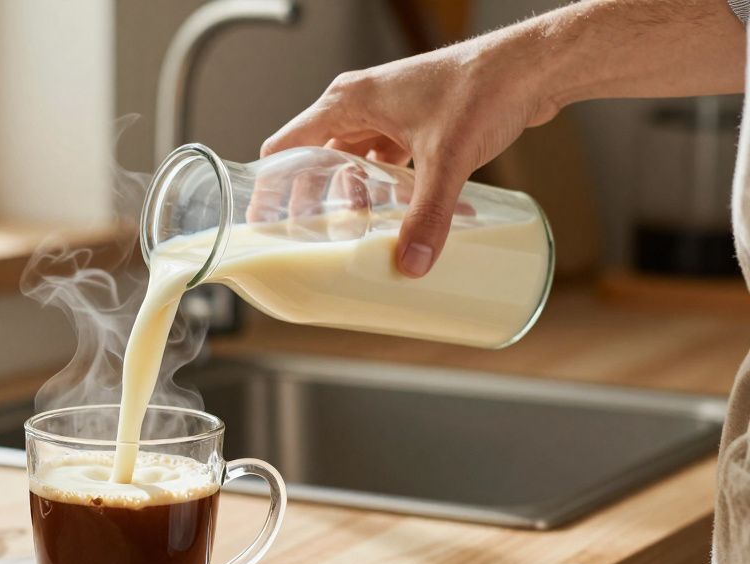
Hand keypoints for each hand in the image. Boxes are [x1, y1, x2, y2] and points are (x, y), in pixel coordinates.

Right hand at [261, 38, 557, 275]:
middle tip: (310, 239)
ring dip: (351, 196)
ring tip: (353, 233)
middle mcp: (361, 105)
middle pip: (315, 159)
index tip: (264, 222)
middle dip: (312, 200)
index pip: (286, 147)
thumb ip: (427, 216)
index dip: (271, 187)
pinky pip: (384, 162)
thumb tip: (412, 263)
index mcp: (349, 102)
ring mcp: (388, 114)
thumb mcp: (446, 159)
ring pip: (352, 162)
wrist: (532, 67)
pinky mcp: (414, 124)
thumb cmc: (482, 86)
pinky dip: (384, 188)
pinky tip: (395, 214)